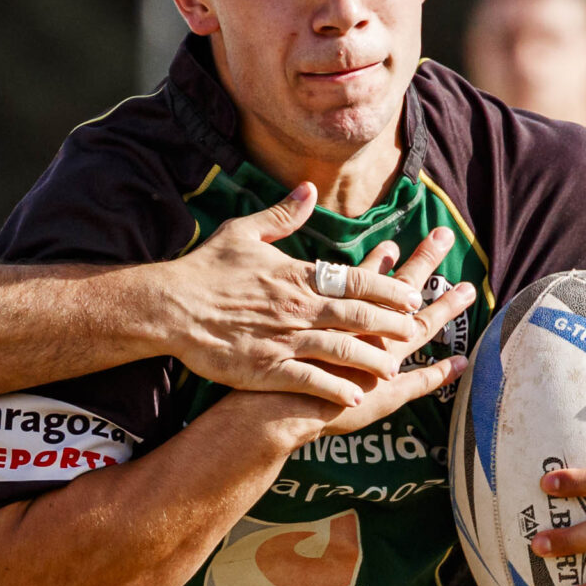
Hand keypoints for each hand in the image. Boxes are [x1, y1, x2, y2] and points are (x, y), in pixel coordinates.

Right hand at [162, 184, 477, 405]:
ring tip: (395, 368)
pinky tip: (355, 396)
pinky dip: (334, 389)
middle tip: (416, 332)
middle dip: (391, 325)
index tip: (413, 295)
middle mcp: (297, 308)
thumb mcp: (244, 231)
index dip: (388, 289)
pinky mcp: (265, 369)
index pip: (355, 280)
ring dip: (372, 360)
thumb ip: (282, 214)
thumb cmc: (205, 269)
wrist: (169, 306)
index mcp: (297, 276)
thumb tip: (309, 189)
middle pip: (357, 316)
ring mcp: (283, 340)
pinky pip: (309, 381)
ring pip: (341, 351)